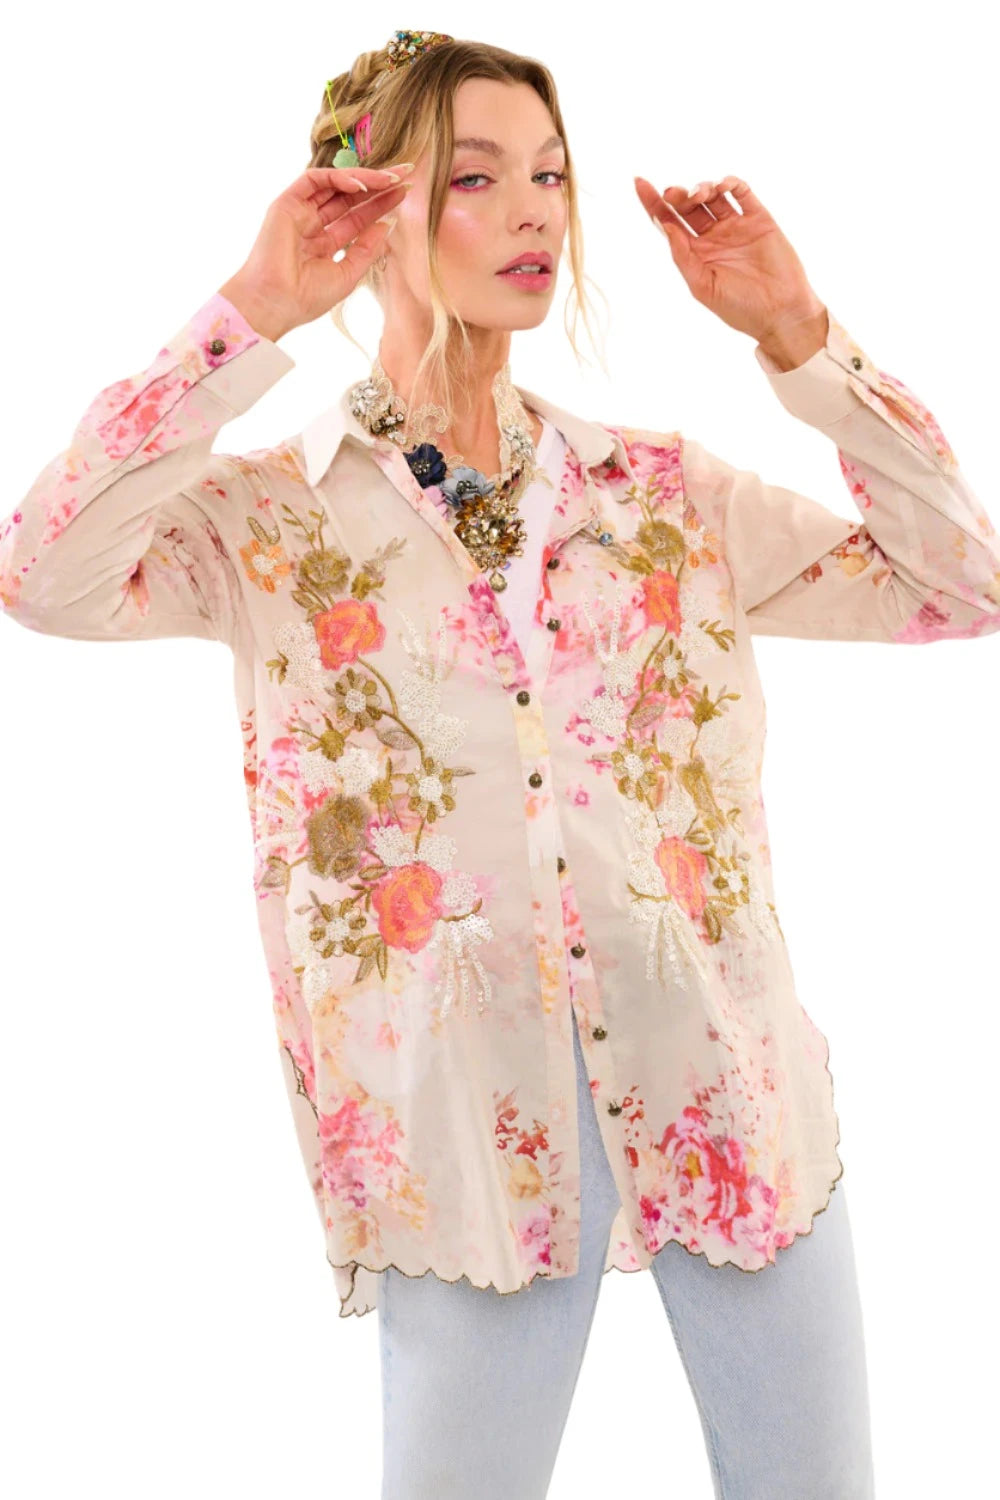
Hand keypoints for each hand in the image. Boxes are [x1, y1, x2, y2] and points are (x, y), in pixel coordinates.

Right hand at [218, 163, 415, 340]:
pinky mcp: (286, 203)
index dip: (382, 204)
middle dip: (378, 185)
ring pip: (335, 185)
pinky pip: (314, 180)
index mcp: (325, 243)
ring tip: (390, 178)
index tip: (406, 194)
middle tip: (406, 174)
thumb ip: (367, 249)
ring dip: (364, 178)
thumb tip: (389, 224)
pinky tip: (362, 185)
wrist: (275, 304)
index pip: (358, 217)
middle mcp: (312, 224)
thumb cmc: (306, 298)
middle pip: (350, 197)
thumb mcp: (348, 274)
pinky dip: (338, 178)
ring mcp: (299, 212)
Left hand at [633, 175, 825, 348]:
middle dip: (677, 195)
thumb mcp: (702, 286)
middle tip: (672, 193)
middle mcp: (713, 237)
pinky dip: (730, 183)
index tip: (639, 182)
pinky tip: (722, 186)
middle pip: (688, 206)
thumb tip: (664, 225)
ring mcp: (736, 226)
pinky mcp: (759, 219)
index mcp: (695, 254)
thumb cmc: (740, 308)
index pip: (668, 222)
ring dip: (702, 187)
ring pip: (713, 196)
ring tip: (699, 195)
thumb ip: (682, 256)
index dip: (652, 203)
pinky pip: (742, 193)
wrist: (780, 313)